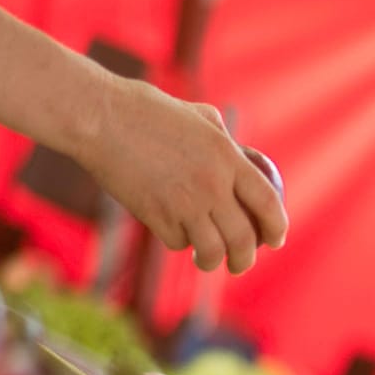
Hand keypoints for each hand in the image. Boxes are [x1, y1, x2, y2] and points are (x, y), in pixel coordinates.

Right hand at [71, 75, 288, 273]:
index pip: (267, 202)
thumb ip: (224, 140)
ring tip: (207, 261)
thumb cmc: (146, 110)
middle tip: (240, 263)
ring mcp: (183, 203)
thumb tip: (243, 158)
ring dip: (213, 263)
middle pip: (243, 239)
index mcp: (227, 157)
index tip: (275, 240)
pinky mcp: (155, 216)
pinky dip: (179, 243)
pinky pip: (177, 242)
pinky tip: (174, 233)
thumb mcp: (198, 116)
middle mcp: (211, 184)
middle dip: (245, 259)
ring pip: (212, 251)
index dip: (276, 227)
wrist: (97, 116)